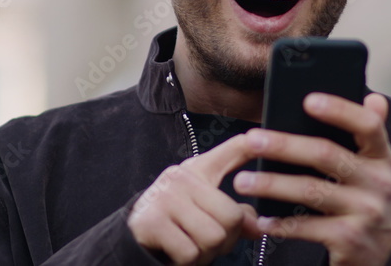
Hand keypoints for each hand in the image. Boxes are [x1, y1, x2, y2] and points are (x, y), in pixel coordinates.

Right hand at [128, 134, 261, 264]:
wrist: (133, 236)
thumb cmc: (177, 222)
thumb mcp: (206, 211)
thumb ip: (235, 215)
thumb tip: (257, 227)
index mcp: (199, 171)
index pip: (230, 152)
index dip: (247, 146)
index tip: (256, 138)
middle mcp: (181, 177)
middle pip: (231, 217)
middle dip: (227, 241)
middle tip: (210, 244)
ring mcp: (166, 197)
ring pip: (213, 237)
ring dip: (206, 255)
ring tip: (193, 248)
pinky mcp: (152, 221)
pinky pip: (190, 252)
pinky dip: (188, 262)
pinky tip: (177, 254)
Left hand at [233, 92, 390, 264]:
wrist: (379, 254)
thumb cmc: (365, 200)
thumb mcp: (373, 169)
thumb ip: (369, 135)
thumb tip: (373, 98)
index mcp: (382, 158)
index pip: (368, 126)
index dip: (340, 110)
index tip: (308, 100)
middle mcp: (379, 183)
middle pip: (326, 155)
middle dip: (284, 146)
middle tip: (252, 141)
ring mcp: (367, 213)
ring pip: (310, 190)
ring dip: (271, 184)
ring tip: (243, 181)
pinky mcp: (350, 239)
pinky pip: (307, 227)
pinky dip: (280, 223)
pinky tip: (260, 218)